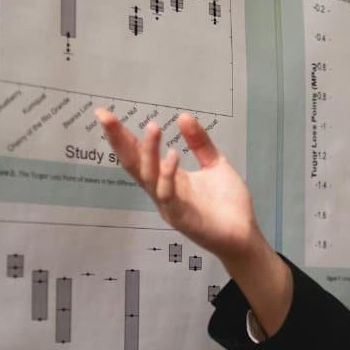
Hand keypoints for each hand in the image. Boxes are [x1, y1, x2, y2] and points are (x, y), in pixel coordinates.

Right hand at [96, 109, 293, 335]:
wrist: (245, 236)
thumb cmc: (228, 204)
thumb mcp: (215, 165)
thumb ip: (200, 143)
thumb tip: (183, 116)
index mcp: (168, 179)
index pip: (139, 155)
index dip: (122, 136)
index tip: (104, 114)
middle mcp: (162, 192)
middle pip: (133, 165)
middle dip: (119, 141)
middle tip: (104, 116)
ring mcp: (169, 206)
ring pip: (149, 177)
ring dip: (148, 152)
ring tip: (152, 127)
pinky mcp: (182, 217)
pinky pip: (169, 194)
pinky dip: (168, 175)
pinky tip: (172, 155)